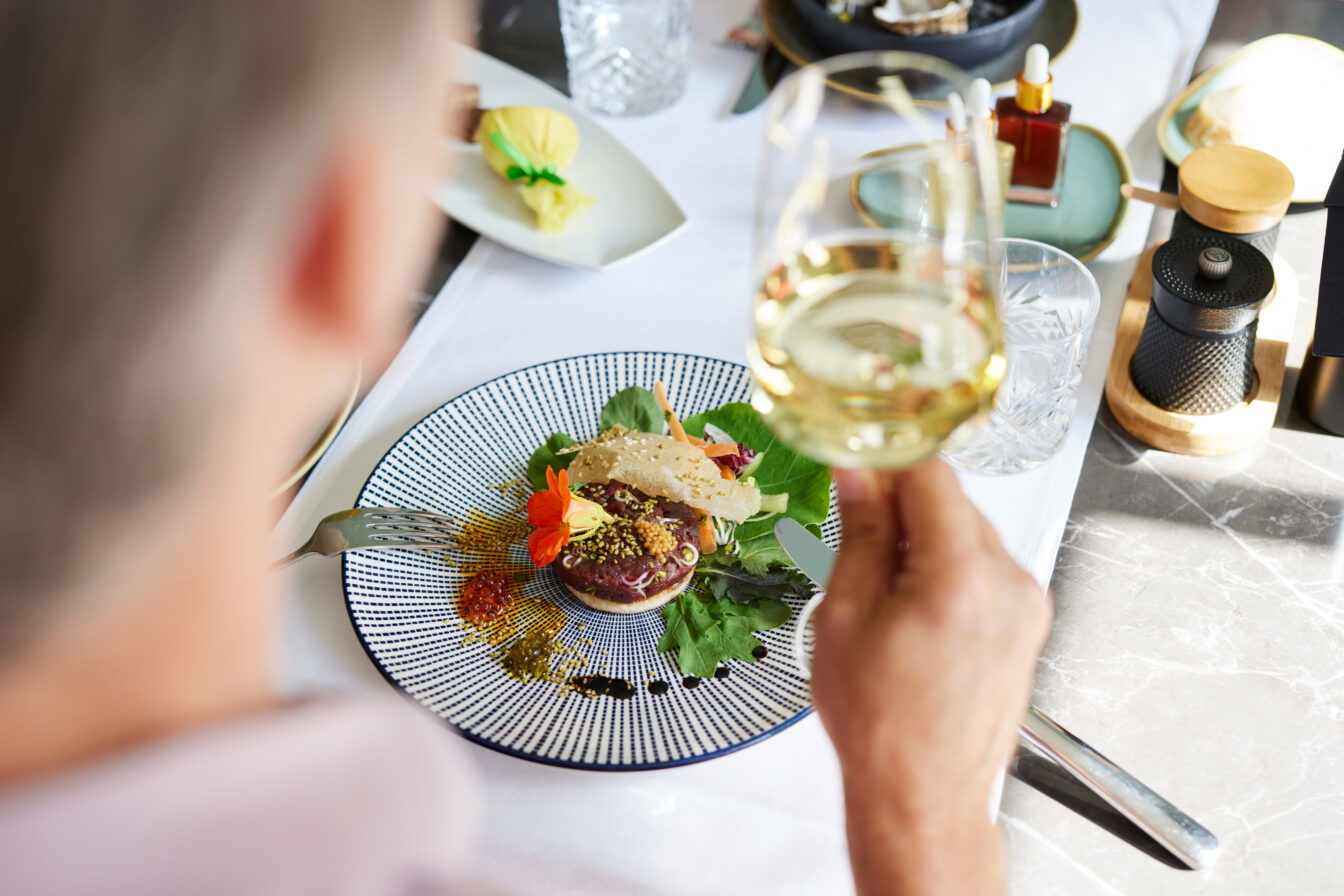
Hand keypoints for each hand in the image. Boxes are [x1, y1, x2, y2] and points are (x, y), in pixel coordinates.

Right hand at [812, 461, 1050, 895]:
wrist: (925, 797)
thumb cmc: (882, 728)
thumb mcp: (845, 617)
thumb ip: (860, 532)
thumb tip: (856, 473)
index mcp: (960, 577)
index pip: (929, 472)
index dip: (884, 459)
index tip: (853, 458)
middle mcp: (1009, 582)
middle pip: (951, 499)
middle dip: (900, 504)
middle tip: (853, 532)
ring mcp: (1027, 602)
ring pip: (967, 530)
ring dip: (923, 537)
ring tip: (882, 592)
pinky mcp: (1029, 620)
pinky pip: (983, 565)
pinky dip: (946, 567)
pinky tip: (911, 609)